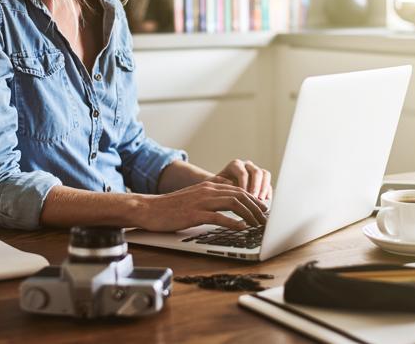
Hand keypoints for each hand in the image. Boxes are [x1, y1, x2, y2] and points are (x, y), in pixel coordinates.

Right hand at [136, 180, 268, 231]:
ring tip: (258, 225)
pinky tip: (241, 228)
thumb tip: (229, 199)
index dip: (253, 199)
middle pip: (240, 195)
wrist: (149, 208)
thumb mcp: (195, 197)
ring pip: (233, 204)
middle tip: (266, 219)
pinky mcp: (194, 214)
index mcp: (209, 186)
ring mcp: (201, 202)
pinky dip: (232, 222)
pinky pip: (218, 217)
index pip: (238, 190)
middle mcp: (208, 191)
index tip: (263, 210)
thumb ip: (211, 196)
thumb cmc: (171, 206)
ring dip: (249, 215)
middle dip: (256, 207)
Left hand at [210, 159, 272, 200]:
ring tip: (262, 200)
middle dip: (257, 186)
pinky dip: (268, 191)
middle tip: (255, 198)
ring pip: (265, 174)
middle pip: (256, 172)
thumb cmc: (215, 187)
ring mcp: (255, 171)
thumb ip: (221, 184)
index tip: (244, 196)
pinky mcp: (261, 179)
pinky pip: (268, 182)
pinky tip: (267, 200)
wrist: (219, 188)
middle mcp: (246, 165)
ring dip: (264, 187)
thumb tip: (232, 186)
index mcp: (235, 165)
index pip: (243, 173)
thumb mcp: (214, 185)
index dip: (245, 185)